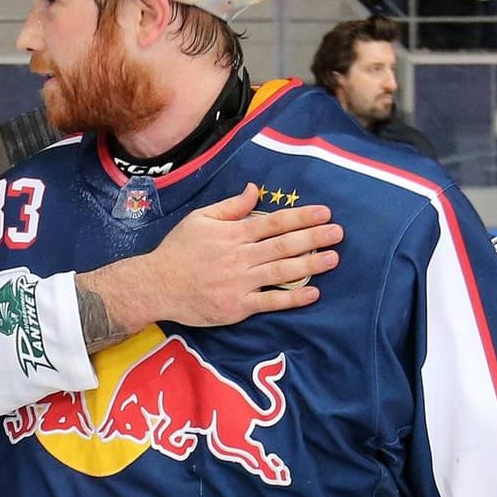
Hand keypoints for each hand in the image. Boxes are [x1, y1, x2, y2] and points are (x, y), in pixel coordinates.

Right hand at [123, 186, 339, 325]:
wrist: (157, 285)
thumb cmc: (178, 250)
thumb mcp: (200, 219)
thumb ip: (230, 206)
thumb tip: (254, 189)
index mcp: (233, 234)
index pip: (274, 222)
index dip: (301, 217)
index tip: (324, 213)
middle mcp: (240, 256)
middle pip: (283, 245)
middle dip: (314, 238)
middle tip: (339, 233)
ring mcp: (239, 283)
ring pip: (282, 272)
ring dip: (310, 265)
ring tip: (333, 258)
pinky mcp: (237, 307)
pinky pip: (270, 302)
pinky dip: (292, 298)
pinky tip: (313, 293)